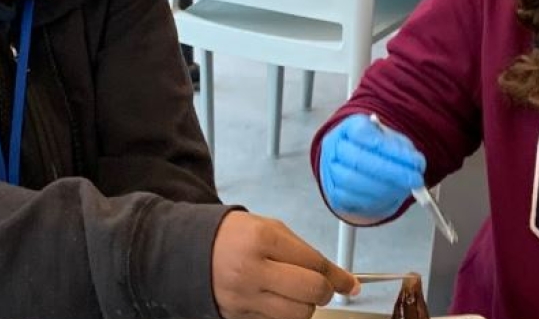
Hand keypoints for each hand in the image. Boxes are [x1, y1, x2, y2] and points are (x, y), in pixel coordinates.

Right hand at [212, 212, 359, 318]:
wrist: (188, 252)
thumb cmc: (232, 238)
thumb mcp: (269, 229)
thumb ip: (303, 251)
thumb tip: (336, 276)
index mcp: (262, 240)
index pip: (316, 264)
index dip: (339, 277)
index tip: (350, 284)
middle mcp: (252, 270)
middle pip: (311, 292)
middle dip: (324, 291)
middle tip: (322, 287)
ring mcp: (244, 297)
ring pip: (298, 314)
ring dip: (304, 305)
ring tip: (293, 292)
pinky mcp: (238, 316)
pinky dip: (283, 312)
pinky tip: (275, 299)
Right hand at [317, 114, 426, 220]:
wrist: (353, 164)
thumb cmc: (374, 149)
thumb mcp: (391, 140)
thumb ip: (402, 148)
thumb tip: (416, 163)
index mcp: (349, 128)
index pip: (365, 134)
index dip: (390, 149)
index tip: (414, 161)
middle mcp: (335, 147)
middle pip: (359, 159)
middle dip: (392, 172)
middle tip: (415, 180)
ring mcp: (330, 170)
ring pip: (354, 181)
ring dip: (384, 188)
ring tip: (405, 188)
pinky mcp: (333, 193)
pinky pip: (352, 199)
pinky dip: (374, 200)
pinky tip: (390, 196)